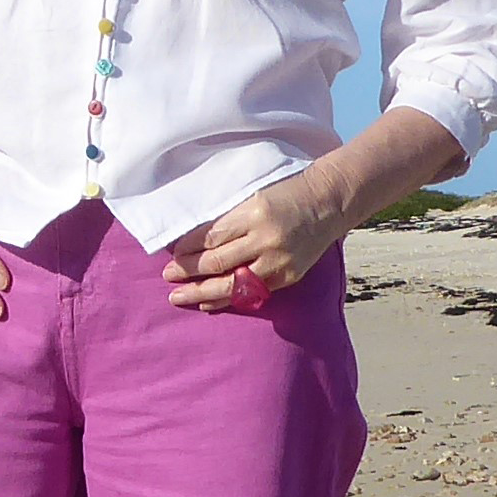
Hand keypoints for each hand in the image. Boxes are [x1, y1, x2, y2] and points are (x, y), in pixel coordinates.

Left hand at [165, 171, 350, 312]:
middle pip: (217, 262)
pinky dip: (228, 298)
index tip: (172, 253)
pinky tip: (209, 302)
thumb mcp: (253, 196)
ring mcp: (278, 261)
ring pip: (231, 283)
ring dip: (201, 291)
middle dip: (188, 271)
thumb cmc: (286, 194)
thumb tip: (192, 240)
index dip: (187, 248)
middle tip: (168, 276)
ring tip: (179, 296)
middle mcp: (265, 239)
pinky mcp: (287, 276)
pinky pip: (251, 292)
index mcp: (253, 214)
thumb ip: (227, 219)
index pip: (210, 237)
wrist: (327, 202)